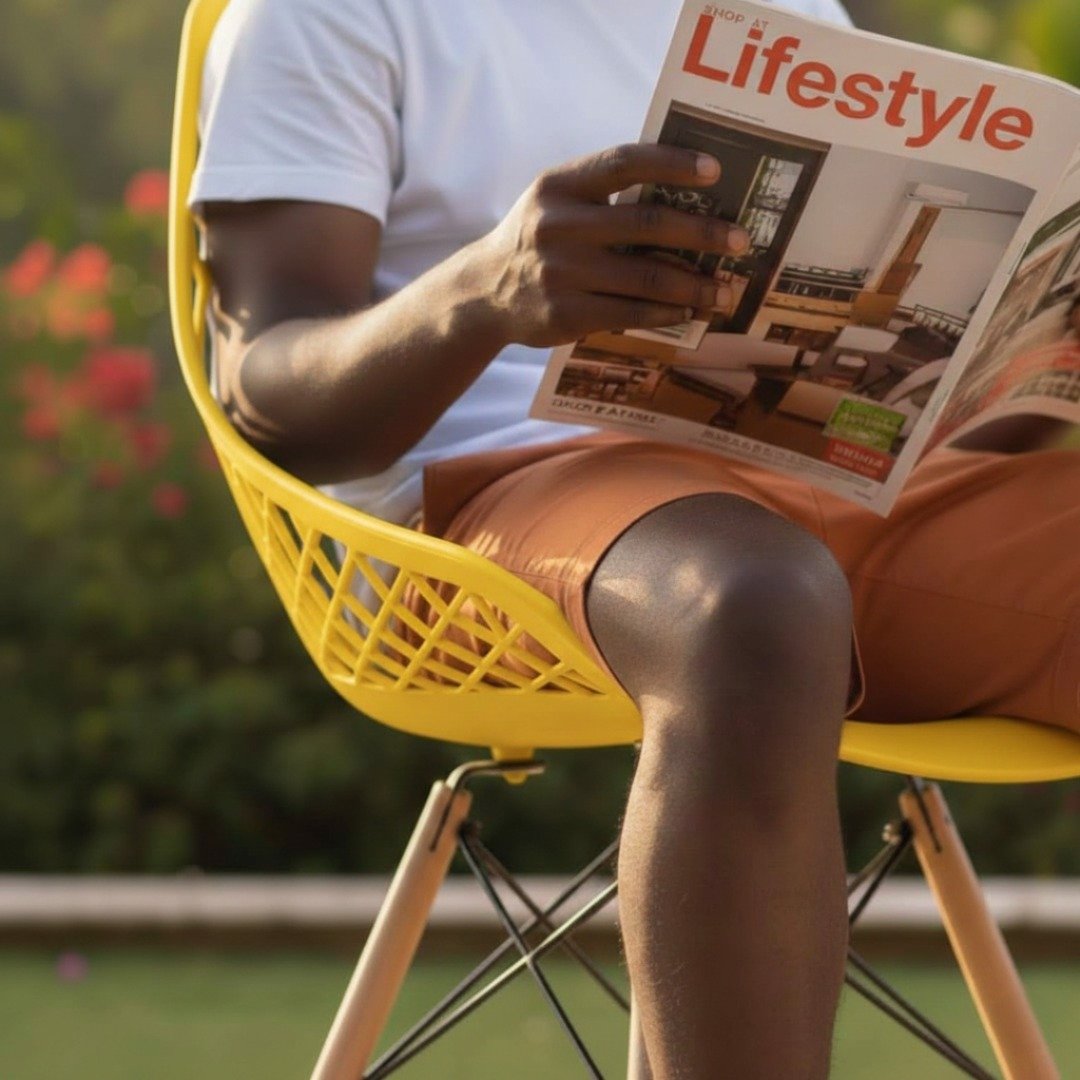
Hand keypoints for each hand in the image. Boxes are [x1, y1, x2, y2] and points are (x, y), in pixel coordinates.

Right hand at [475, 143, 749, 347]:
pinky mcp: (565, 314)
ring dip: (694, 285)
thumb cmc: (538, 239)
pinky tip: (687, 311)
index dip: (673, 163)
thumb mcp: (556, 200)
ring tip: (724, 290)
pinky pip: (629, 312)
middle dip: (702, 233)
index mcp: (560, 185)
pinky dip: (666, 312)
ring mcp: (560, 273)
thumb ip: (604, 191)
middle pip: (646, 223)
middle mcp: (558, 225)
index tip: (715, 171)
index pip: (624, 162)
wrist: (485, 293)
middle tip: (739, 241)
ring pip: (645, 277)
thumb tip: (685, 195)